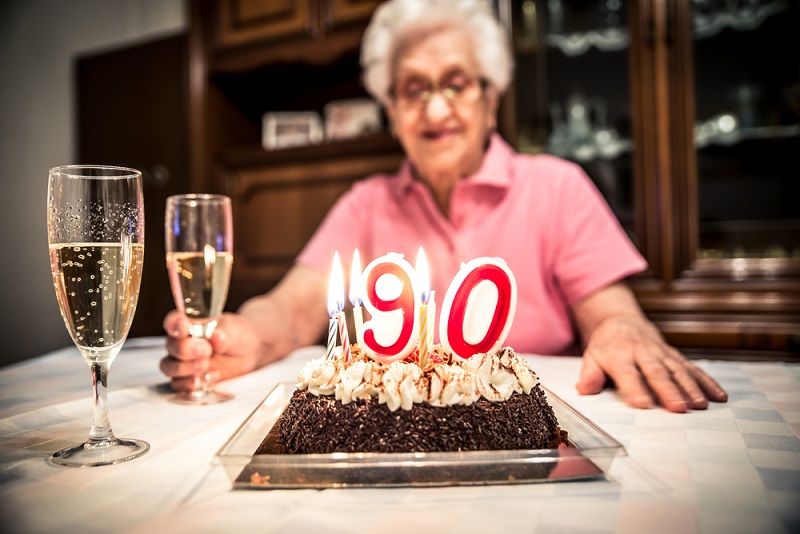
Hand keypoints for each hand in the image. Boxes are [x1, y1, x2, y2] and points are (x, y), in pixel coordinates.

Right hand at [160, 311, 265, 391]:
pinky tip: (209, 378)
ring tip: (206, 365)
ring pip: (169, 367)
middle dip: (186, 350)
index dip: (174, 325)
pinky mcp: (189, 378)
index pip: (173, 322)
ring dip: (186, 368)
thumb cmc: (237, 335)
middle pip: (171, 346)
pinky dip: (191, 384)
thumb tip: (216, 337)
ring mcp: (183, 361)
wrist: (249, 351)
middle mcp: (182, 342)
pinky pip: (178, 385)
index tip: (184, 329)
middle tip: (206, 350)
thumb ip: (223, 334)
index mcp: (189, 324)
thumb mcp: (233, 330)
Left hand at [576, 315, 727, 411]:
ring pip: (678, 370)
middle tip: (679, 408)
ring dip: (691, 387)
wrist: (622, 322)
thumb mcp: (591, 357)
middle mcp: (644, 353)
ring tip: (701, 405)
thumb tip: (584, 389)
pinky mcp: (676, 356)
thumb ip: (589, 374)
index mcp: (620, 355)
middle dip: (669, 390)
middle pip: (657, 372)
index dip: (635, 388)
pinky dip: (707, 381)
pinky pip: (693, 368)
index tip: (643, 404)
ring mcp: (662, 353)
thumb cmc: (606, 346)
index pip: (628, 373)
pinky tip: (719, 396)